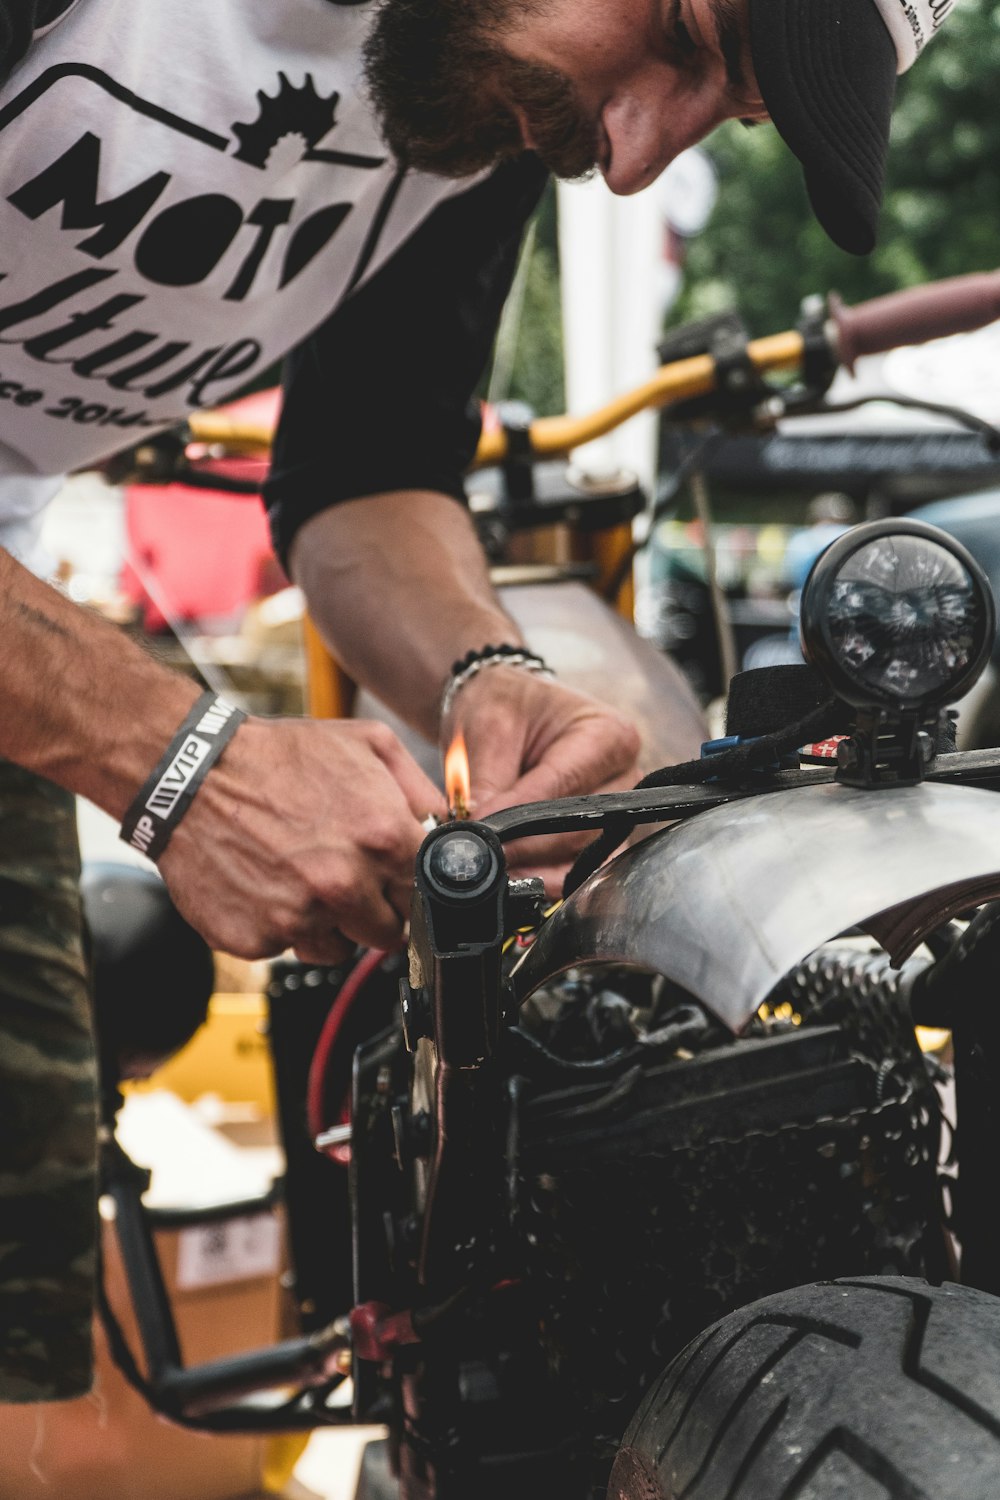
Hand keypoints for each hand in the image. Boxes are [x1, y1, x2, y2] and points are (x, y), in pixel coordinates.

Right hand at [158, 717, 446, 961]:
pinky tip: (270, 885)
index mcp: (381, 838)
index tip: (397, 877)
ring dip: (331, 923)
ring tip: (303, 877)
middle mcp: (343, 883)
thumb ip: (419, 788)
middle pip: (390, 932)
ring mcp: (299, 917)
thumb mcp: (367, 744)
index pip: (429, 894)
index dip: (412, 884)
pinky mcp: (258, 939)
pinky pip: (289, 947)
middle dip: (376, 908)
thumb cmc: (276, 758)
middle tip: (347, 876)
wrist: (191, 777)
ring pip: (340, 948)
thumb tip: (450, 823)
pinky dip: (284, 925)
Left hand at [442, 667, 639, 888]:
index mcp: (609, 735)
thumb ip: (487, 780)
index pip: (562, 784)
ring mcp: (617, 811)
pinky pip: (578, 867)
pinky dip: (545, 875)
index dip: (518, 814)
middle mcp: (625, 775)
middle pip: (576, 827)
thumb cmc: (506, 706)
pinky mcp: (601, 836)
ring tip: (492, 870)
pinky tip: (515, 880)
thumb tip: (477, 832)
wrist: (508, 711)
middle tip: (479, 856)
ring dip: (534, 866)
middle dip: (524, 846)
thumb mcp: (489, 727)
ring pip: (578, 854)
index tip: (480, 832)